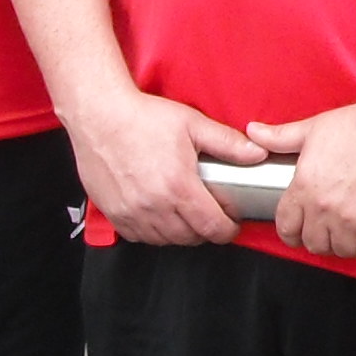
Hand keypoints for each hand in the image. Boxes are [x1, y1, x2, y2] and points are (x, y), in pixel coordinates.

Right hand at [64, 90, 262, 245]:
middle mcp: (154, 205)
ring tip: (187, 214)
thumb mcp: (192, 124)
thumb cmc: (142, 117)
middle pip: (191, 238)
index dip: (228, 230)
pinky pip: (141, 237)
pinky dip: (154, 232)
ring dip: (181, 233)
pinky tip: (160, 215)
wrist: (98, 115)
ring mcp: (132, 212)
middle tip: (210, 216)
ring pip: (166, 240)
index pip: (213, 227)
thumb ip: (228, 143)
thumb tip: (258, 154)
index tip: (231, 223)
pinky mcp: (114, 214)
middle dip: (206, 231)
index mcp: (178, 186)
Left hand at [250, 100, 355, 260]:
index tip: (299, 232)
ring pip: (341, 251)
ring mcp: (351, 219)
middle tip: (330, 230)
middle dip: (320, 239)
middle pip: (314, 244)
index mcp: (304, 187)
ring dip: (346, 244)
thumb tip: (253, 132)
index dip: (291, 233)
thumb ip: (279, 137)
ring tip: (352, 231)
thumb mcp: (312, 128)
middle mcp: (324, 207)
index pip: (286, 227)